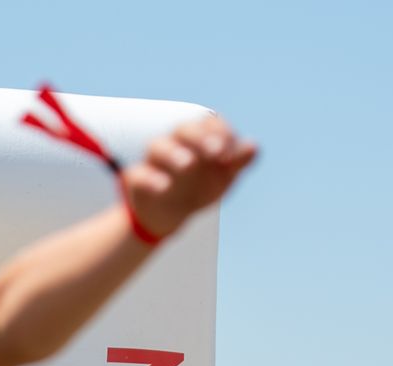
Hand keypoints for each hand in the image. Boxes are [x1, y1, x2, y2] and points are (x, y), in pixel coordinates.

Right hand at [121, 116, 257, 239]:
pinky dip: (151, 179)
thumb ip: (237, 161)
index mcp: (198, 139)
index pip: (208, 123)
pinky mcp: (138, 180)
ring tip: (187, 164)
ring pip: (158, 146)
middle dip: (199, 137)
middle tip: (216, 152)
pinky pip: (139, 175)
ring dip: (174, 153)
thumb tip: (254, 146)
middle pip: (183, 129)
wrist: (169, 215)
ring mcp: (155, 161)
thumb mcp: (222, 177)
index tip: (229, 150)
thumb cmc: (198, 187)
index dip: (220, 132)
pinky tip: (164, 187)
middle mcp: (175, 144)